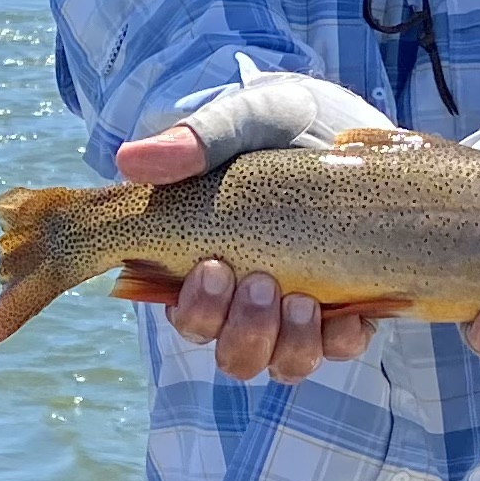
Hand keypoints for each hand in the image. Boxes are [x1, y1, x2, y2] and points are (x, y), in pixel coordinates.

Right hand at [114, 118, 375, 382]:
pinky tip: (349, 315)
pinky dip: (342, 338)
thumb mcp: (241, 120)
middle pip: (232, 352)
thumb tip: (130, 161)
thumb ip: (194, 141)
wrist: (348, 119)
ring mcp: (298, 304)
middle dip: (243, 329)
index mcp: (206, 260)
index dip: (195, 310)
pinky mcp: (348, 302)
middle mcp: (248, 295)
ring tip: (303, 300)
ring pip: (283, 361)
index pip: (186, 313)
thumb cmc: (281, 122)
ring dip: (289, 342)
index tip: (211, 267)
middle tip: (259, 281)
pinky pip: (340, 345)